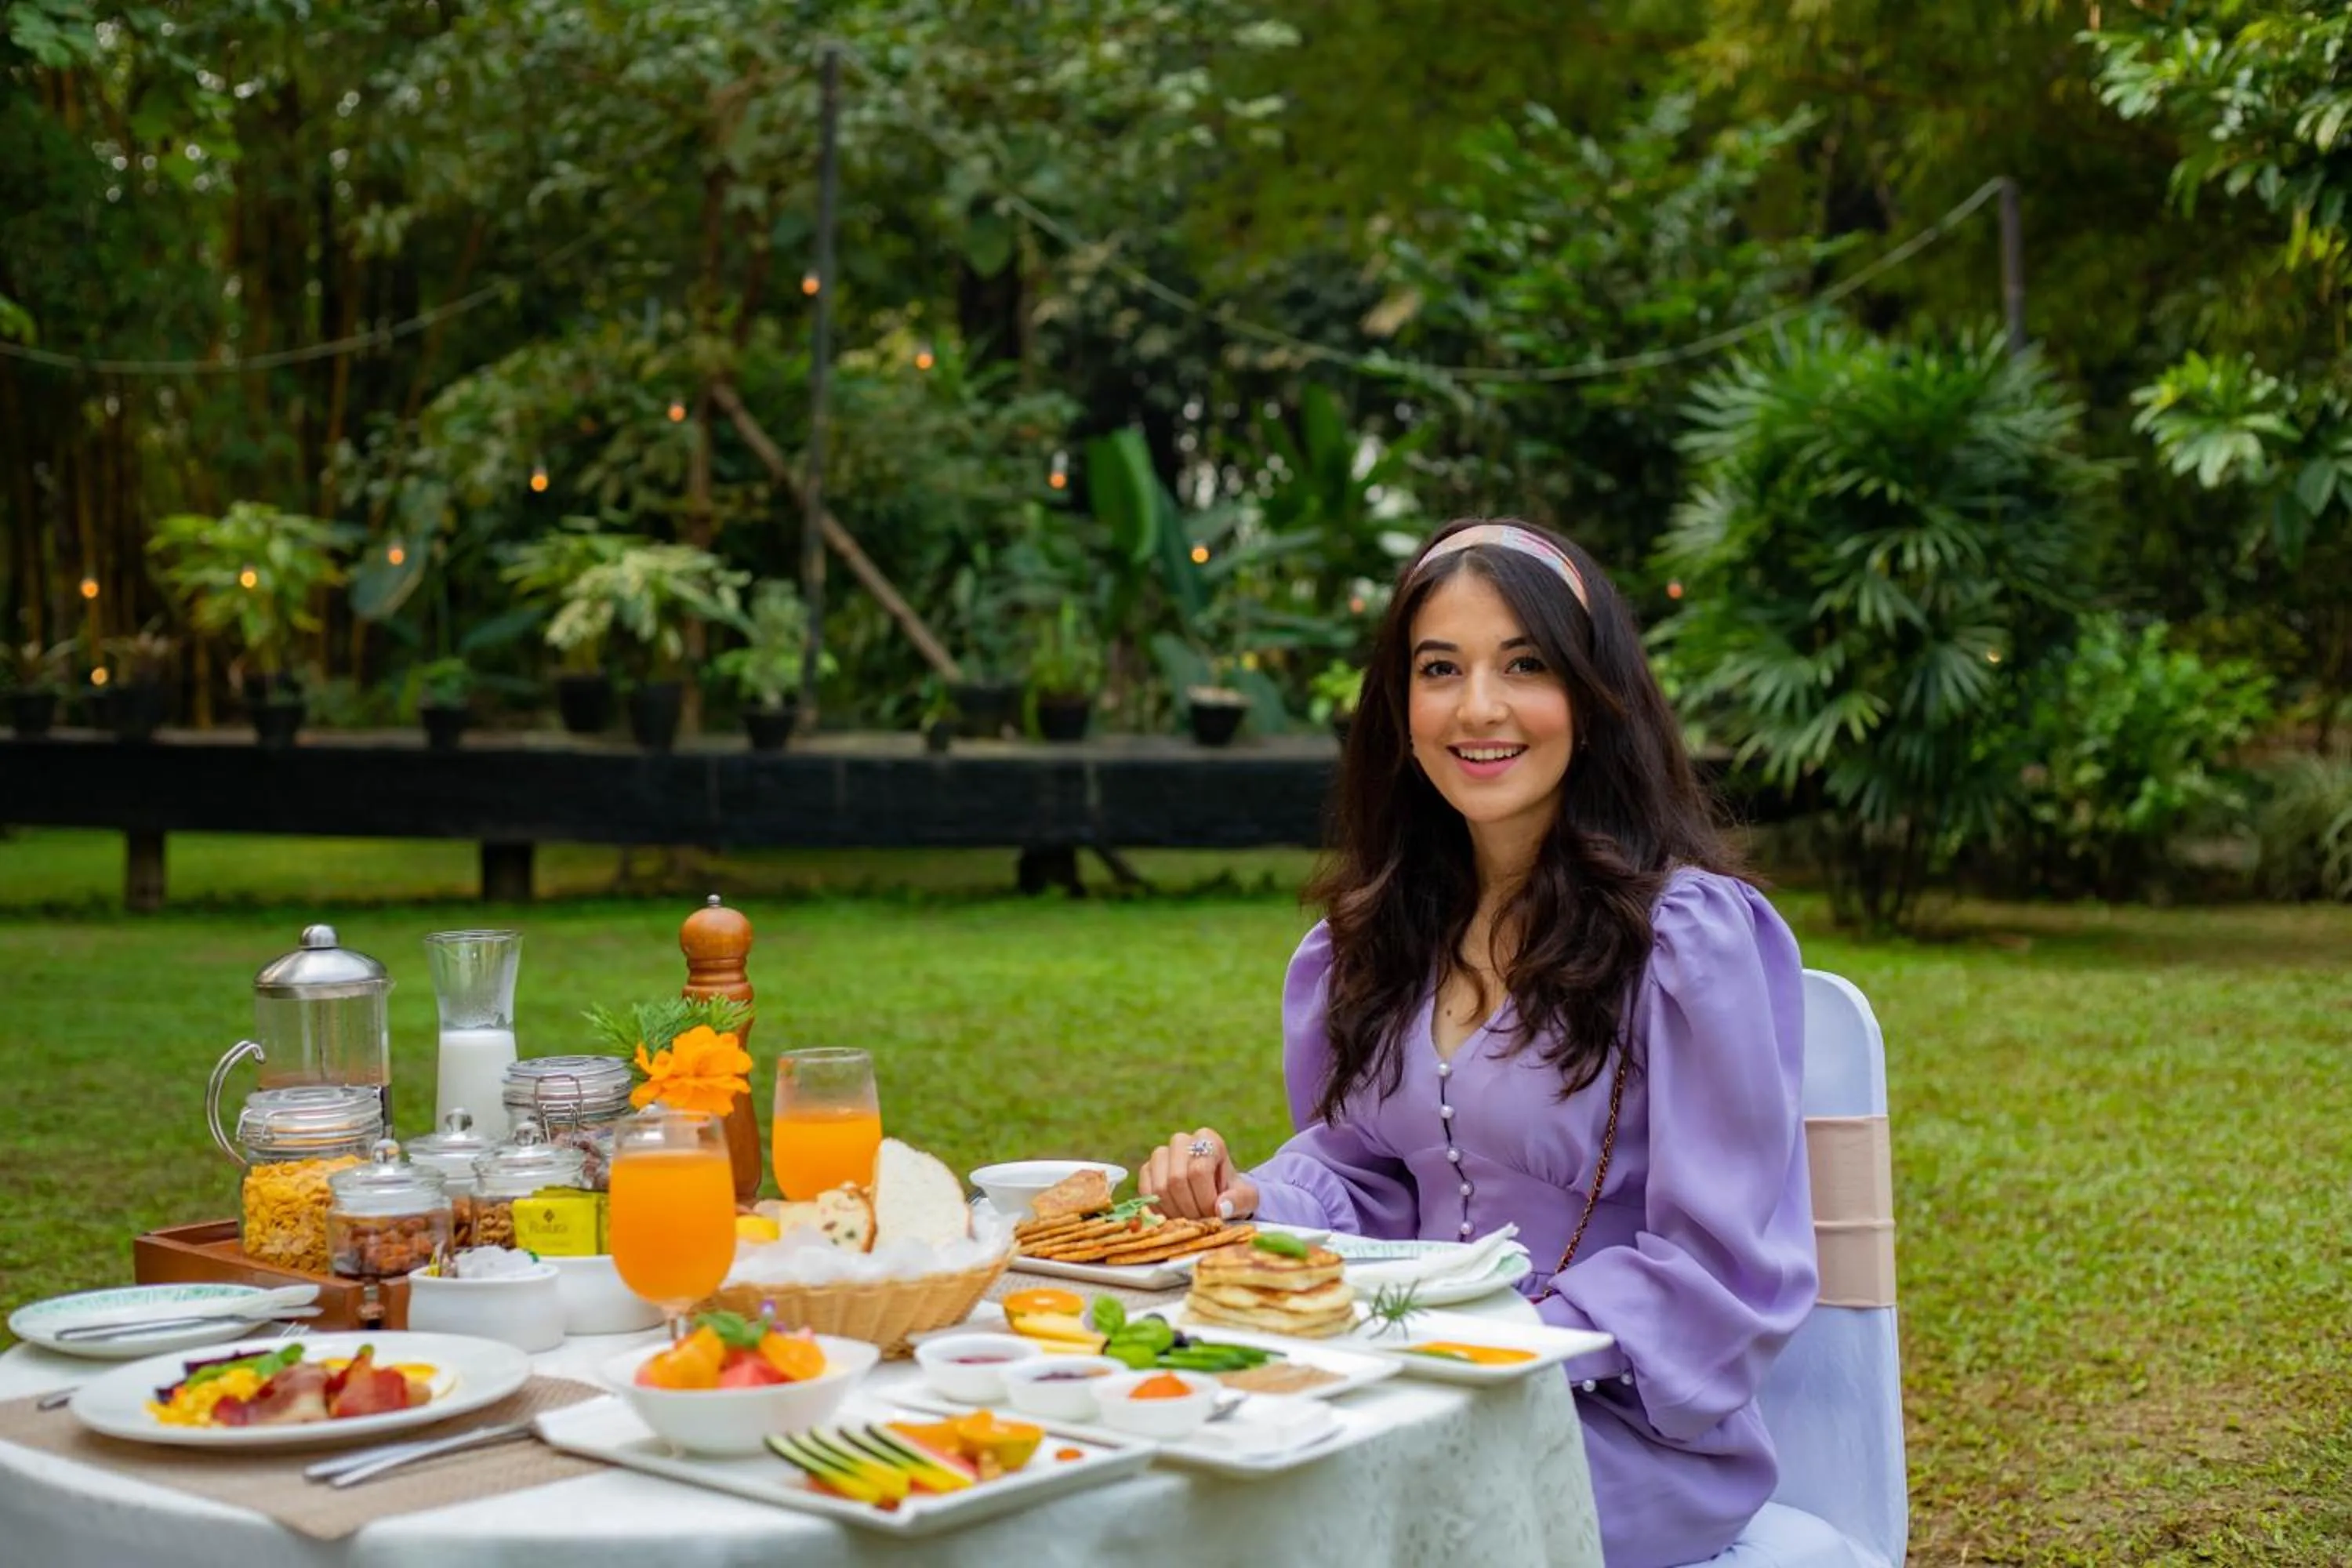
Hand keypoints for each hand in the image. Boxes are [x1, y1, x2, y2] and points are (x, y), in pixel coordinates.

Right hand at [1139, 1128, 1258, 1220]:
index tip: (1214, 1215)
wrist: (1217, 1196)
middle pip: (1176, 1179)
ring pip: (1160, 1187)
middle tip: (1201, 1222)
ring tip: (1190, 1220)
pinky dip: (1160, 1211)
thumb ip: (1238, 1201)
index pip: (1199, 1170)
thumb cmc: (1232, 1194)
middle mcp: (1181, 1141)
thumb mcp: (1246, 1198)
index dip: (1205, 1199)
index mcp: (1208, 1138)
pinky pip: (1146, 1192)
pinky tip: (1175, 1217)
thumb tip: (1220, 1209)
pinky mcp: (1147, 1169)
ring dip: (1175, 1212)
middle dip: (1190, 1208)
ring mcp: (1161, 1154)